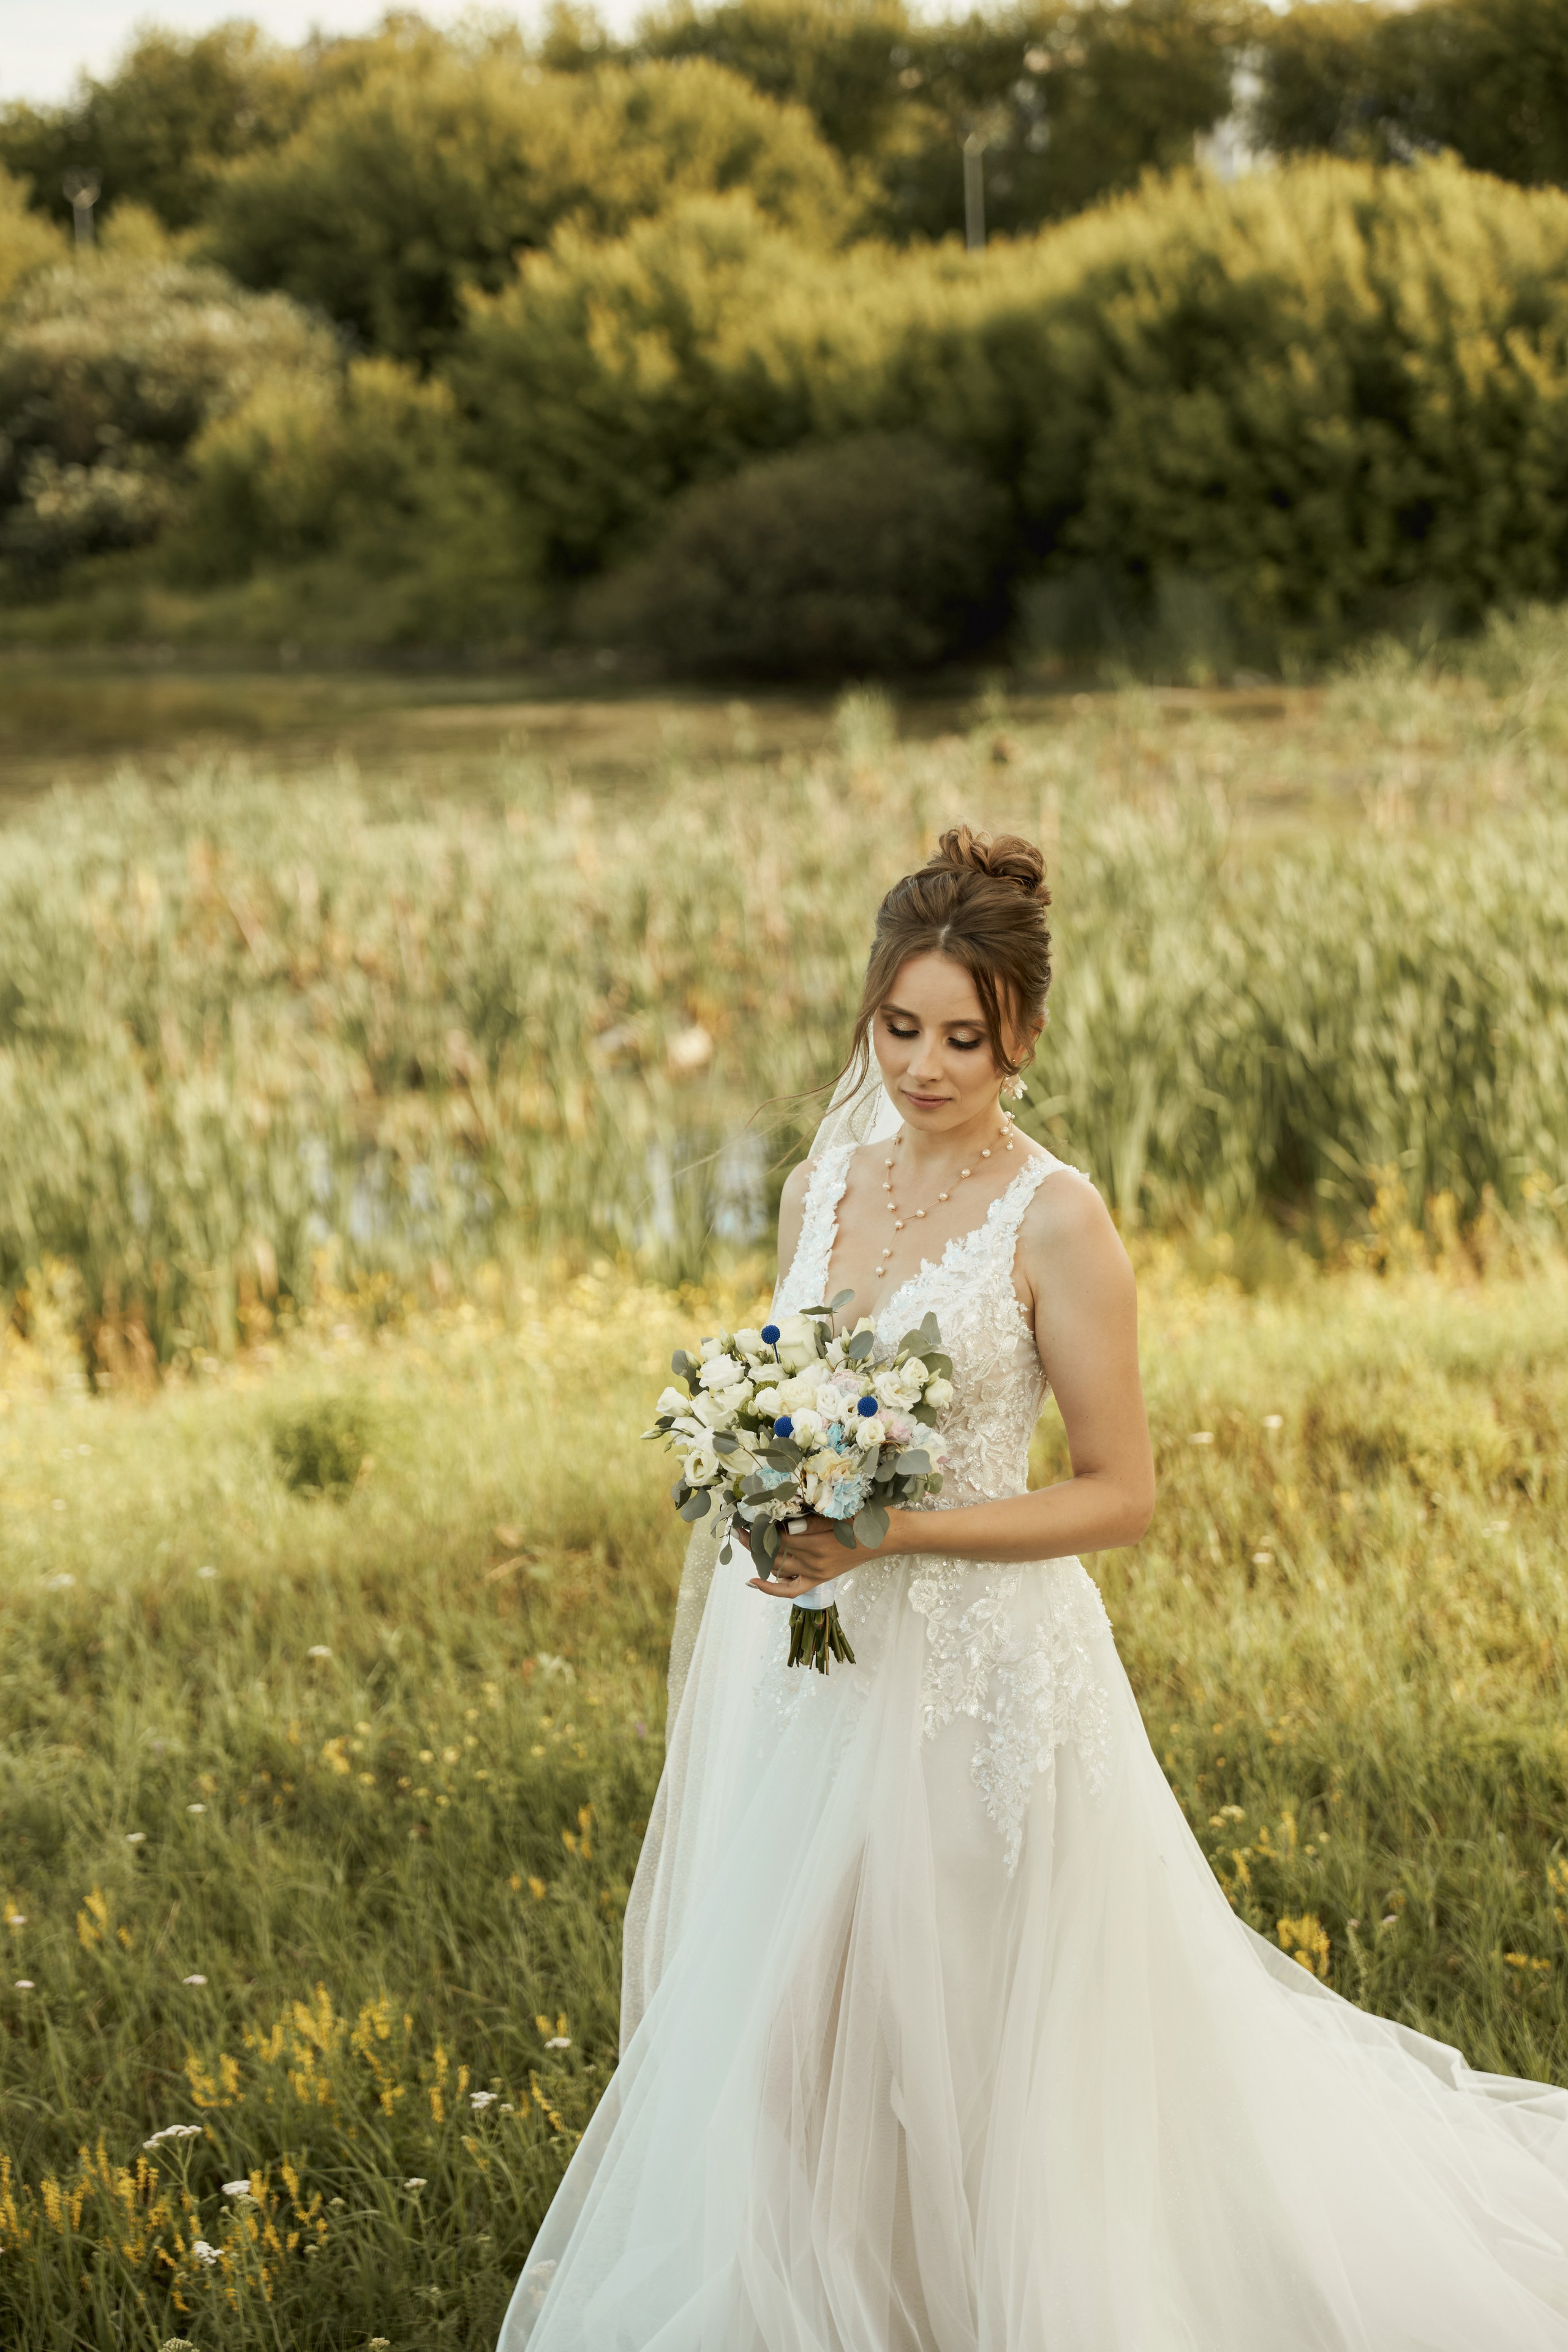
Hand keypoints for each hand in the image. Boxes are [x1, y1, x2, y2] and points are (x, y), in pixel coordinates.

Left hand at [739, 1509, 895, 1600]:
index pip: (777, 1537)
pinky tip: (752, 1581)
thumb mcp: (835, 1511)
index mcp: (817, 1543)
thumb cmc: (863, 1517)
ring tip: (745, 1538)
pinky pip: (790, 1590)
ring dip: (759, 1555)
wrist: (886, 1535)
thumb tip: (779, 1518)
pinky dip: (770, 1589)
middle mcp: (813, 1562)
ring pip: (777, 1568)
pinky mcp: (819, 1579)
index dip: (760, 1526)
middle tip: (738, 1524)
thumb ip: (807, 1519)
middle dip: (753, 1539)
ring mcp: (815, 1573)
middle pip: (773, 1552)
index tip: (747, 1513)